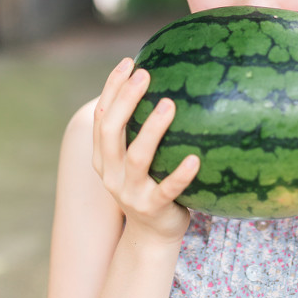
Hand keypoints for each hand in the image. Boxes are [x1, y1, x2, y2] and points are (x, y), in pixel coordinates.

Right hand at [92, 58, 199, 246]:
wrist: (153, 236)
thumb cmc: (151, 184)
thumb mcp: (137, 158)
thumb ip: (140, 129)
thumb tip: (167, 83)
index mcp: (103, 157)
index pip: (102, 116)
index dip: (112, 88)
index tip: (128, 62)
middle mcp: (111, 173)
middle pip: (112, 131)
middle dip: (126, 99)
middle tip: (145, 74)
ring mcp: (131, 193)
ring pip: (137, 157)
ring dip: (152, 129)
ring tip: (169, 104)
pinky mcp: (153, 208)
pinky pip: (168, 189)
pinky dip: (180, 174)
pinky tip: (195, 158)